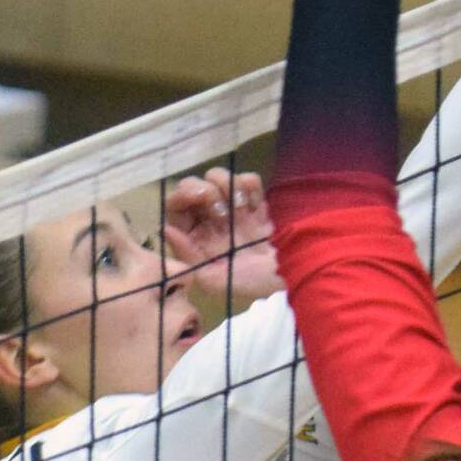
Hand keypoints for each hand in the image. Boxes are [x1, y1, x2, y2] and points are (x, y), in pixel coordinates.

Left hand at [164, 169, 281, 302]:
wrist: (295, 276)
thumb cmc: (252, 283)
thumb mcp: (214, 279)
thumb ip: (188, 255)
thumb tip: (166, 229)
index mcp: (195, 239)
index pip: (175, 206)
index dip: (182, 196)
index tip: (198, 197)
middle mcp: (210, 220)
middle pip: (193, 184)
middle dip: (206, 190)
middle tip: (222, 208)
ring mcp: (234, 208)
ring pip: (218, 177)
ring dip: (228, 186)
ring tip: (242, 208)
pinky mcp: (257, 202)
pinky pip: (247, 179)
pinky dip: (250, 185)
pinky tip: (256, 205)